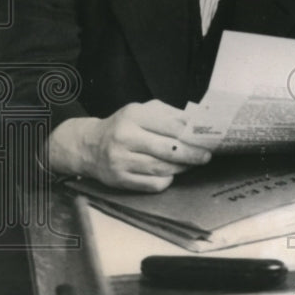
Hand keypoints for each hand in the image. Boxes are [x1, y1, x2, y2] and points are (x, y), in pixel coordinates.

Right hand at [49, 100, 211, 191]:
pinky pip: (151, 184)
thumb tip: (198, 120)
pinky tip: (172, 174)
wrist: (88, 145)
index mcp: (133, 115)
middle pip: (168, 149)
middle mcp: (125, 137)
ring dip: (182, 167)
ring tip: (192, 164)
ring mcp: (120, 160)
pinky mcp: (119, 179)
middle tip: (206, 156)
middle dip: (192, 154)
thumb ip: (169, 113)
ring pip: (161, 168)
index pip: (171, 125)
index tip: (206, 137)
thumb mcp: (142, 110)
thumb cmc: (123, 125)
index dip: (191, 133)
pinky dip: (166, 180)